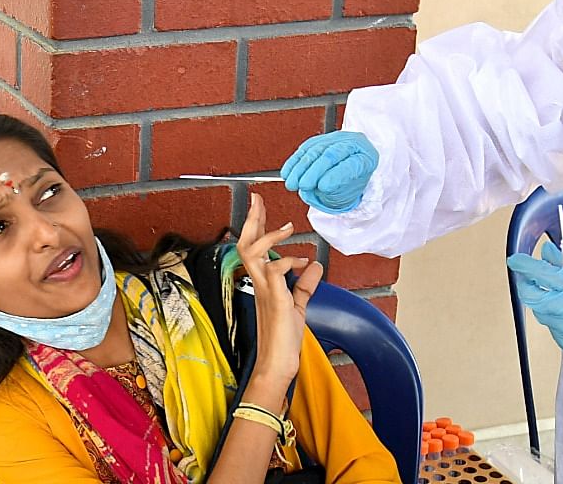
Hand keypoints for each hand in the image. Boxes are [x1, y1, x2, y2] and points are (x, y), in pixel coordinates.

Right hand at [237, 193, 322, 386]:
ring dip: (269, 237)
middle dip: (252, 219)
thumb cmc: (283, 337)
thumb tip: (316, 265)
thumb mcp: (298, 304)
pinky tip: (305, 264)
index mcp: (262, 282)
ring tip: (288, 229)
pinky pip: (275, 273)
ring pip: (251, 253)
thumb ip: (305, 284)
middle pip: (245, 243)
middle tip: (257, 198)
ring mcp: (264, 291)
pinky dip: (289, 263)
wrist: (278, 364)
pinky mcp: (275, 302)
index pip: (254, 247)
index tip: (259, 204)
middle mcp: (259, 283)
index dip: (255, 224)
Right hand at [280, 131, 378, 213]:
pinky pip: (305, 148)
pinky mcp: (321, 139)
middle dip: (314, 171)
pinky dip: (294, 162)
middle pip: (332, 154)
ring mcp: (337, 138)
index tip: (322, 187)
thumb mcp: (350, 191)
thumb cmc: (351, 185)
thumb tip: (321, 186)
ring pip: (315, 150)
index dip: (336, 175)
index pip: (351, 164)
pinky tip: (287, 173)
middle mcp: (354, 143)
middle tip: (304, 185)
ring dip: (300, 168)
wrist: (351, 171)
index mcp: (367, 158)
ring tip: (292, 184)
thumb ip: (337, 187)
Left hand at [507, 241, 562, 361]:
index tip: (515, 260)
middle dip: (528, 287)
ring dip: (548, 306)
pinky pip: (554, 331)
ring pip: (543, 315)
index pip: (540, 274)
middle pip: (532, 298)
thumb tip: (546, 253)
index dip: (524, 265)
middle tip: (532, 280)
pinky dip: (559, 322)